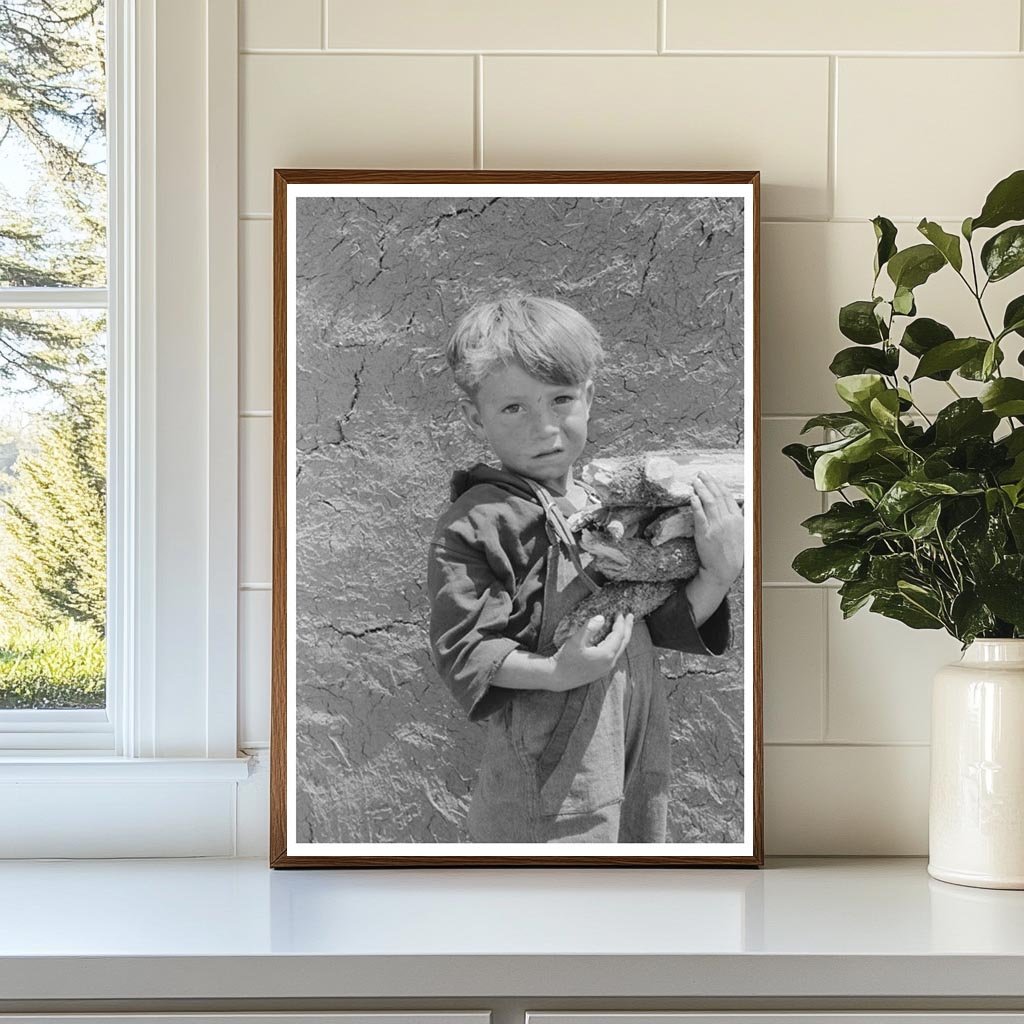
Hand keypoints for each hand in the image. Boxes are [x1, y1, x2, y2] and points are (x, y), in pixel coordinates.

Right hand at [551, 613, 633, 689]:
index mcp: (606, 654)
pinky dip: (617, 644)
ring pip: (620, 649)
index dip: (620, 622)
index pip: (618, 635)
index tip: (619, 612)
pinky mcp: (601, 671)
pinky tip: (613, 640)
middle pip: (623, 642)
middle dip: (627, 628)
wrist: (557, 677)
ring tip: (624, 626)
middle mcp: (609, 663)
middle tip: (630, 616)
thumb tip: (601, 618)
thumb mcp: (575, 641)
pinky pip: (614, 655)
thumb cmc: (565, 659)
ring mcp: (606, 668)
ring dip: (623, 636)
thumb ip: (589, 628)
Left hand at [691, 470, 743, 587]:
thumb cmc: (732, 554)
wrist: (723, 570)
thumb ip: (741, 517)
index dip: (718, 485)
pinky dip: (696, 504)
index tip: (712, 477)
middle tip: (701, 474)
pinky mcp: (704, 534)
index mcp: (737, 519)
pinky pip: (700, 516)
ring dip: (701, 489)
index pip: (727, 497)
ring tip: (695, 481)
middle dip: (709, 482)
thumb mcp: (742, 533)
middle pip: (717, 496)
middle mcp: (728, 521)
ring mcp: (716, 527)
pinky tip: (692, 496)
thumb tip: (743, 505)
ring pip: (709, 502)